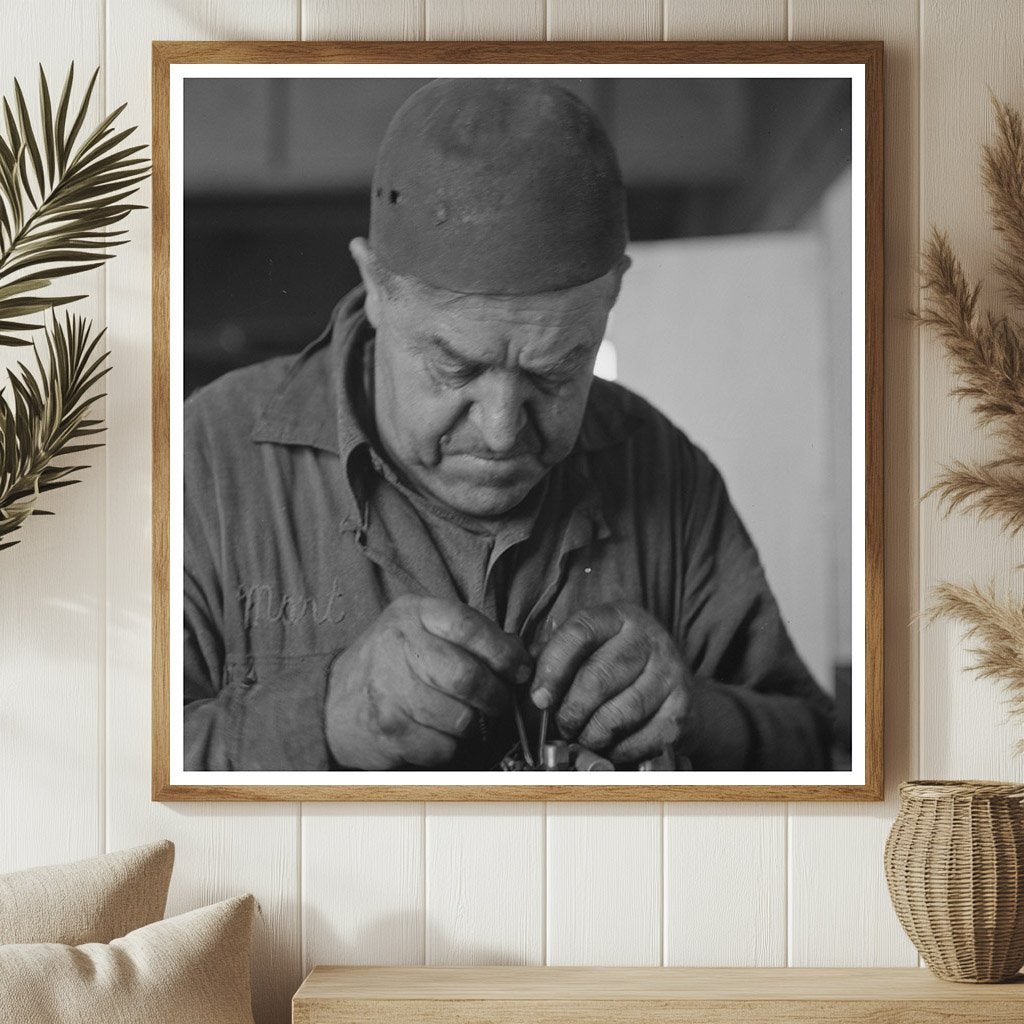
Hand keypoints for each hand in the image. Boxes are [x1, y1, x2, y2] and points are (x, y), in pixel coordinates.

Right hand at [325, 595, 530, 769]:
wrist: (332, 700)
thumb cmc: (390, 663)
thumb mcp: (422, 630)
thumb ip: (470, 636)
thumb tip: (521, 657)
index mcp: (414, 614)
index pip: (468, 626)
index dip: (503, 652)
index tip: (519, 670)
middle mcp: (398, 646)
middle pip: (467, 677)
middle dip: (495, 697)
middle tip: (499, 703)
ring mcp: (389, 689)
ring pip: (459, 718)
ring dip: (473, 725)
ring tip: (465, 718)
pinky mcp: (387, 729)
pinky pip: (441, 747)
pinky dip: (450, 747)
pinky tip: (438, 733)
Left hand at [530, 603, 689, 762]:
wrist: (673, 684)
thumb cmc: (616, 665)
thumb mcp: (588, 647)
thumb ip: (553, 656)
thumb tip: (520, 675)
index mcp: (618, 616)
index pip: (579, 632)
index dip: (553, 667)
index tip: (539, 698)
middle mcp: (649, 637)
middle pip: (598, 678)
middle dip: (571, 711)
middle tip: (562, 726)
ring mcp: (670, 671)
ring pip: (620, 713)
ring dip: (592, 734)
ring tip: (583, 737)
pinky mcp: (682, 706)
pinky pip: (643, 737)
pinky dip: (619, 750)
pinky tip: (610, 746)